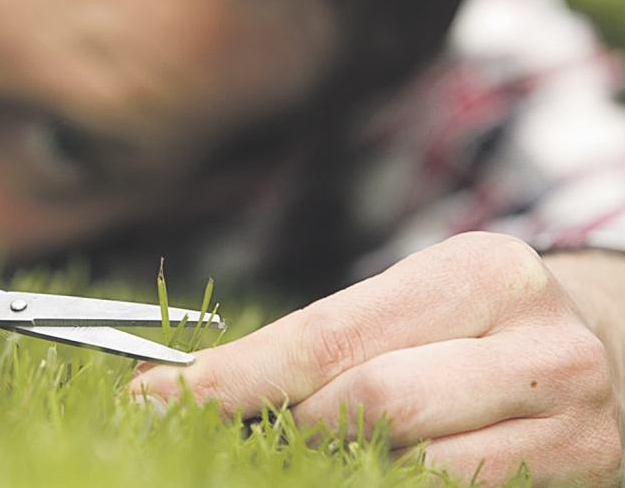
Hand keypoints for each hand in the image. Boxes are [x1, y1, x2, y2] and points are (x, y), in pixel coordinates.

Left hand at [130, 232, 621, 485]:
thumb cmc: (482, 319)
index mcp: (473, 274)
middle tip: (228, 428)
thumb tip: (203, 383)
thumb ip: (328, 340)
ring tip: (299, 446)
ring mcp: (565, 417)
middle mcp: (530, 343)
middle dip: (287, 424)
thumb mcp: (414, 301)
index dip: (237, 376)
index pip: (330, 336)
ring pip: (412, 466)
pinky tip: (359, 467)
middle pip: (369, 405)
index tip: (162, 396)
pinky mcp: (576, 472)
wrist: (615, 343)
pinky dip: (388, 482)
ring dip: (334, 462)